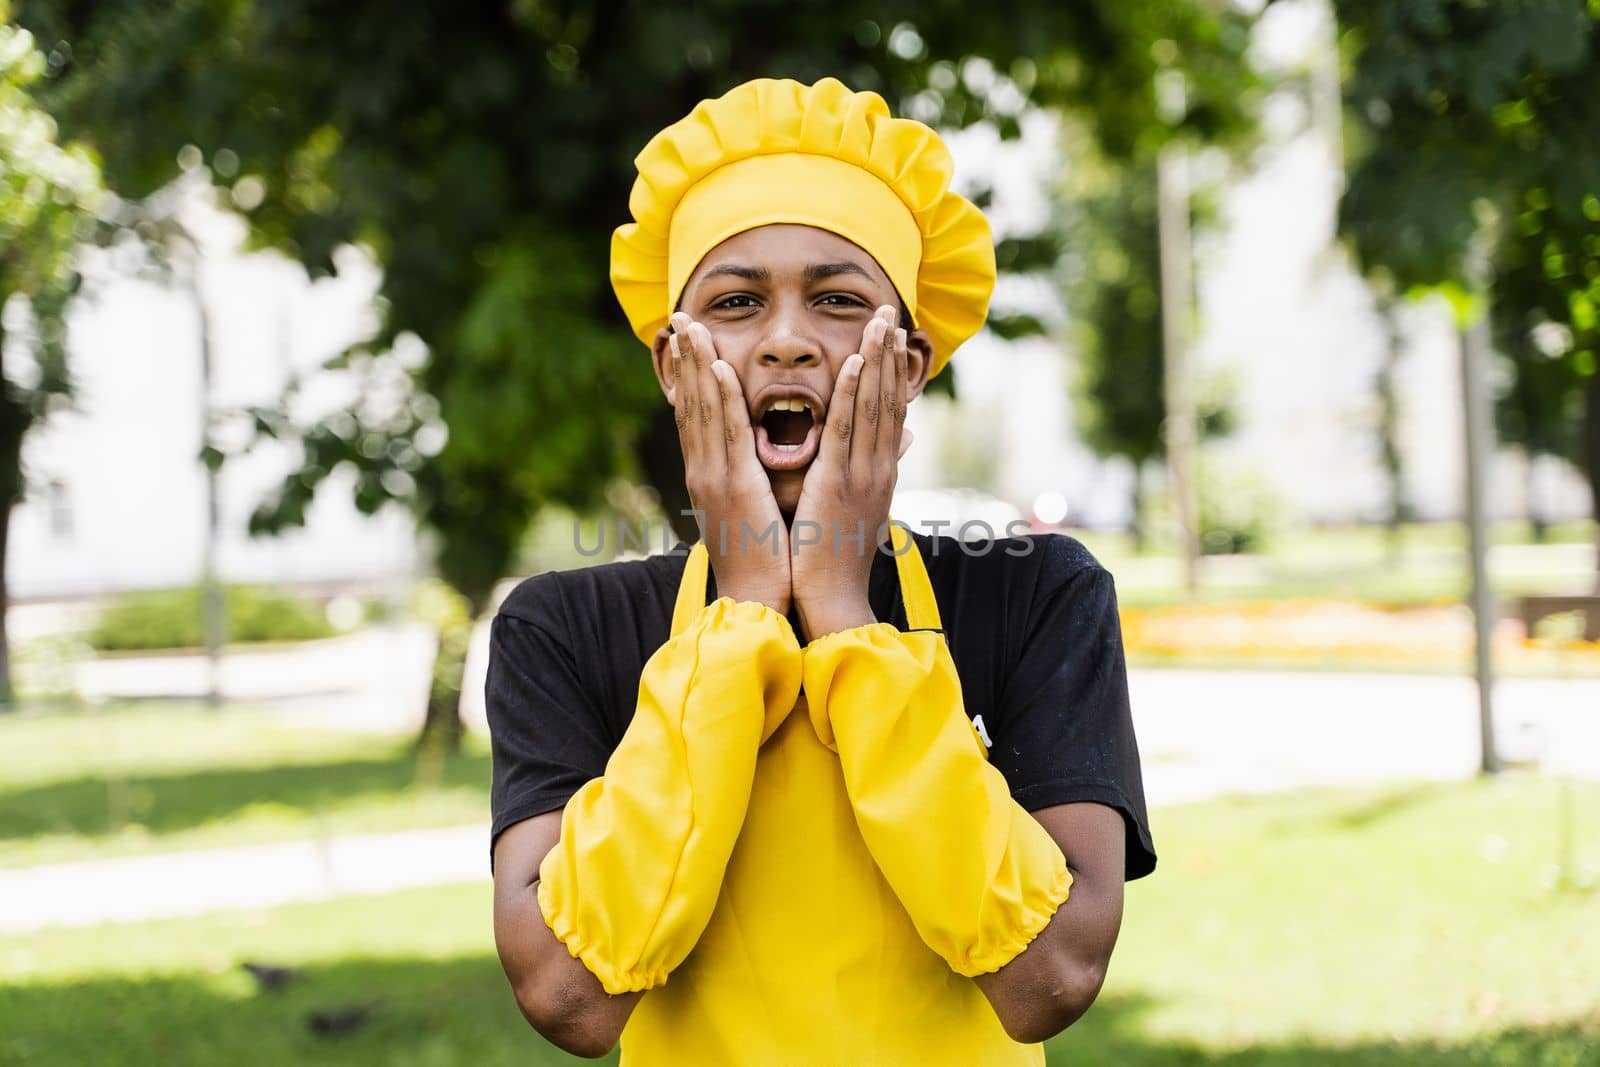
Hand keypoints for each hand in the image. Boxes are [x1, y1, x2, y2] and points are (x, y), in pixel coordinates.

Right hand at [669, 311, 791, 615]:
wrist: (757, 602)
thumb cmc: (765, 561)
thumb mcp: (757, 512)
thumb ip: (755, 481)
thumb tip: (761, 463)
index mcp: (711, 478)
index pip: (696, 417)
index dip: (690, 377)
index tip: (687, 342)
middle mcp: (705, 472)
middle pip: (691, 405)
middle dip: (685, 359)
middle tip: (678, 318)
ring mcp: (715, 479)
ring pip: (703, 410)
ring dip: (696, 364)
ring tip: (691, 326)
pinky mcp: (734, 488)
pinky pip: (728, 435)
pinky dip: (720, 400)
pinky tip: (715, 370)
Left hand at [790, 305, 911, 639]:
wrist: (834, 600)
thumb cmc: (838, 560)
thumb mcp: (860, 512)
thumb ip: (874, 475)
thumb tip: (896, 447)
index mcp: (879, 474)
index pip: (890, 413)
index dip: (892, 372)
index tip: (893, 336)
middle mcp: (878, 468)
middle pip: (888, 399)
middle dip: (889, 354)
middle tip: (889, 310)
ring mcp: (863, 474)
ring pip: (873, 406)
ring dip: (876, 360)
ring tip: (879, 320)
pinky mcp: (839, 483)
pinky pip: (847, 430)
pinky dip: (853, 393)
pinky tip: (855, 362)